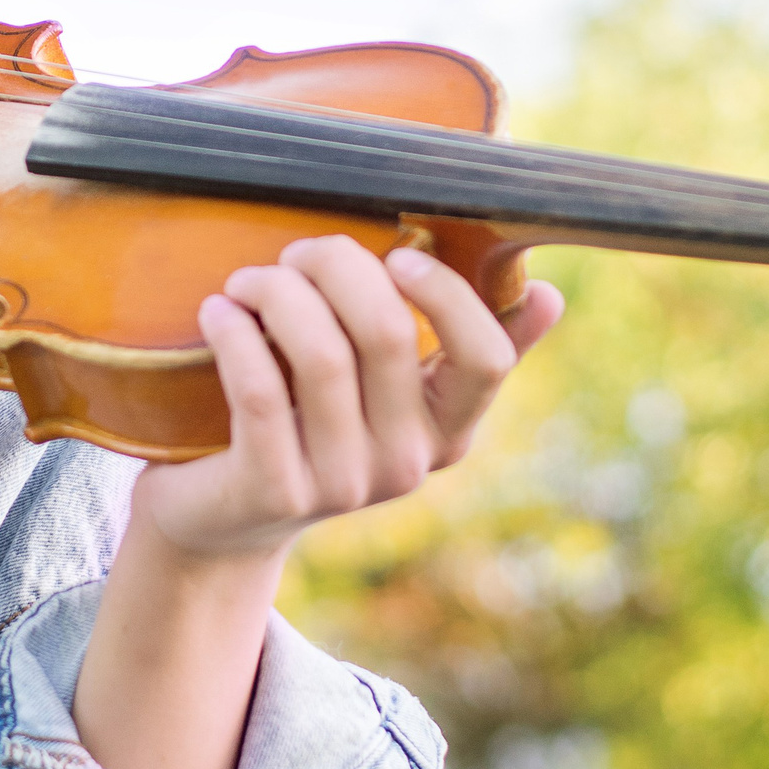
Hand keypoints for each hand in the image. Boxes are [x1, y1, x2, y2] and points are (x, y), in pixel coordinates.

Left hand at [131, 237, 564, 561]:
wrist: (224, 516)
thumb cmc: (311, 420)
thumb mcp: (388, 389)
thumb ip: (460, 342)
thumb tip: (551, 295)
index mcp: (448, 429)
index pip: (486, 358)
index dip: (449, 297)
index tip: (400, 257)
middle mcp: (406, 465)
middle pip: (388, 334)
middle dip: (336, 267)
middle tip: (295, 252)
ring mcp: (342, 486)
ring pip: (321, 354)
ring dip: (276, 293)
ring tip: (246, 280)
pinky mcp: (274, 492)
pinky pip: (260, 390)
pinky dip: (235, 334)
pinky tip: (216, 310)